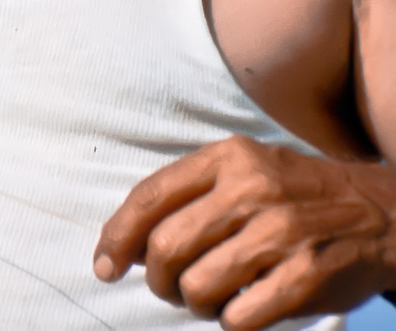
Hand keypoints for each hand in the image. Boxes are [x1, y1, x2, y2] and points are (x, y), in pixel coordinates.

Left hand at [95, 135, 395, 328]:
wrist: (383, 211)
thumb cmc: (294, 194)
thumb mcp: (243, 170)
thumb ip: (186, 197)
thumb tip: (123, 246)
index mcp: (227, 157)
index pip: (149, 198)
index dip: (116, 237)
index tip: (104, 266)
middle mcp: (252, 190)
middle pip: (166, 248)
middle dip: (156, 280)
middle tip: (169, 288)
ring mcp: (282, 233)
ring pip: (197, 287)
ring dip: (194, 303)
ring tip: (210, 297)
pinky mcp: (306, 276)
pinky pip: (240, 317)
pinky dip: (231, 321)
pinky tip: (242, 308)